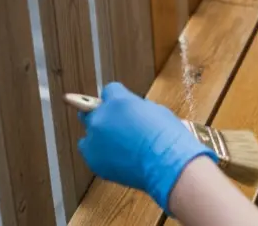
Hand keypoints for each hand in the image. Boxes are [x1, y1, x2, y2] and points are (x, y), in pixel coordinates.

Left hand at [78, 82, 215, 210]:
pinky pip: (90, 152)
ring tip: (119, 145)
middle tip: (116, 124)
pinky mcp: (93, 159)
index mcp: (117, 101)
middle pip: (90, 109)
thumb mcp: (156, 110)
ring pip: (89, 132)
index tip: (122, 105)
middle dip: (102, 114)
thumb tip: (133, 112)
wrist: (167, 165)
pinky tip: (116, 157)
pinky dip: (100, 153)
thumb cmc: (168, 137)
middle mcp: (101, 117)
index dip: (117, 98)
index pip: (109, 90)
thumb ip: (137, 107)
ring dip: (100, 135)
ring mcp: (94, 139)